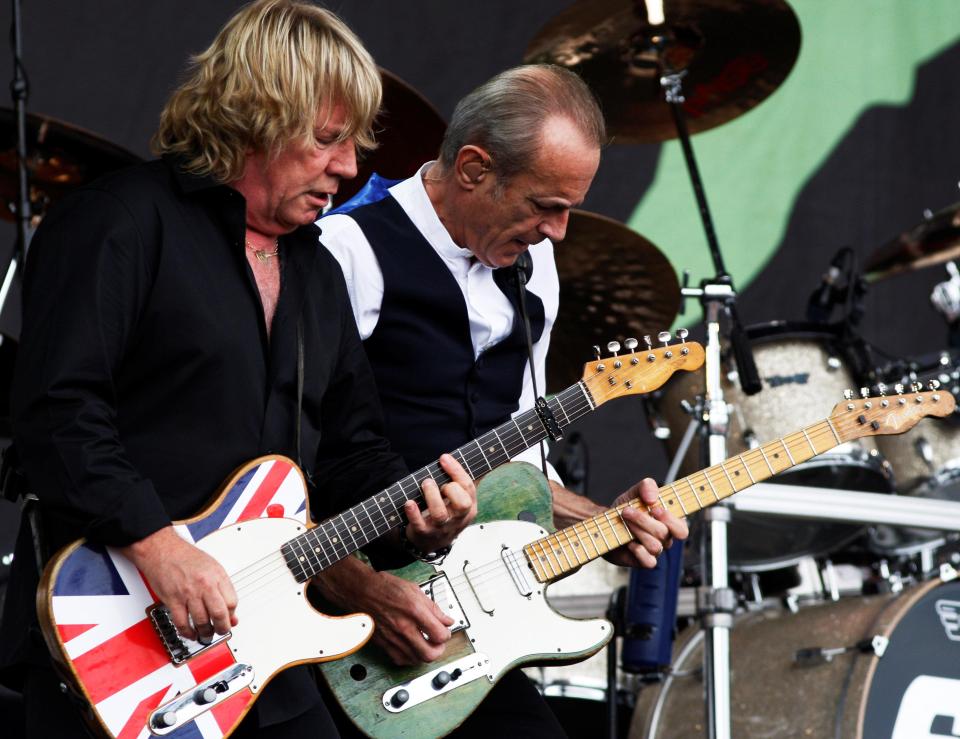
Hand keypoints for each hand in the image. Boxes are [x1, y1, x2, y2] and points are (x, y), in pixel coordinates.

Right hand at [120, 526, 237, 640]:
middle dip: (222, 628)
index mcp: (217, 576)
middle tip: (220, 631)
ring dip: (205, 633)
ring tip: (206, 634)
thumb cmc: (185, 557)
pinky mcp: (173, 600)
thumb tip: (230, 610)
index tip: (229, 618)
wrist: (162, 549)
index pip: (232, 602)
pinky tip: (190, 633)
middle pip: (220, 614)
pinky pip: (182, 623)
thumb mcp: (212, 567)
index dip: (231, 614)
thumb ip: (222, 588)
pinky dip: (187, 632)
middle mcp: (204, 585)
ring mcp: (188, 593)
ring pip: (202, 622)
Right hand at [314, 557, 452, 665]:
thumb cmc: (384, 587)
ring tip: (426, 645)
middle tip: (439, 643)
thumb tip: (446, 620)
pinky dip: (409, 658)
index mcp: (414, 611)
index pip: (440, 634)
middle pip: (430, 654)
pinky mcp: (383, 644)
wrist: (360, 591)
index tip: (445, 631)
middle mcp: (403, 627)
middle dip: (439, 650)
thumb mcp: (414, 589)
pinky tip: (411, 648)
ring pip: (416, 660)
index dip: (447, 635)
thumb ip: (433, 607)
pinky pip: (400, 660)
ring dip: (425, 654)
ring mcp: (392, 638)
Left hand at [404, 453, 476, 552]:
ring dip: (432, 496)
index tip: (444, 458)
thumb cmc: (447, 513)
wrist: (432, 541)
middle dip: (450, 489)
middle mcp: (457, 518)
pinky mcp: (424, 533)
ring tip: (425, 484)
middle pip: (462, 504)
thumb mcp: (460, 500)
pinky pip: (420, 524)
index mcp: (469, 507)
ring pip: (440, 514)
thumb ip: (465, 481)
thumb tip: (478, 456)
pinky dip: (414, 513)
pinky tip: (409, 502)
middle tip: (435, 480)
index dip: (456, 471)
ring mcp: (441, 527)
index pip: (468, 487)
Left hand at [605, 478, 688, 568]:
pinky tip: (628, 542)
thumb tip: (652, 498)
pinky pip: (649, 562)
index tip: (654, 508)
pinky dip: (637, 550)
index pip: (682, 528)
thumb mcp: (635, 492)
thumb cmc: (628, 507)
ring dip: (636, 531)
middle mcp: (666, 538)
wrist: (606, 522)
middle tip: (627, 510)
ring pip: (655, 546)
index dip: (671, 519)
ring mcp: (656, 551)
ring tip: (624, 521)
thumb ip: (647, 486)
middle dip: (644, 521)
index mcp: (670, 522)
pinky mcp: (643, 561)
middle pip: (664, 534)